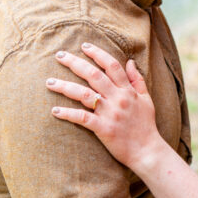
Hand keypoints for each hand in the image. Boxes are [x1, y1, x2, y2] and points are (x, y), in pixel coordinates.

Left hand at [47, 43, 161, 170]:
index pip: (111, 65)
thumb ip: (137, 80)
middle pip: (94, 75)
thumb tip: (130, 61)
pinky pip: (82, 118)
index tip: (84, 46)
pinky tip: (54, 110)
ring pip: (83, 94)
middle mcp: (118, 98)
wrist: (148, 151)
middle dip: (75, 63)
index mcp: (127, 90)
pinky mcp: (103, 129)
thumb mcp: (146, 99)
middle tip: (60, 55)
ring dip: (65, 86)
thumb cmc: (146, 126)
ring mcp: (110, 113)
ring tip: (49, 82)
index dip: (97, 53)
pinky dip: (67, 113)